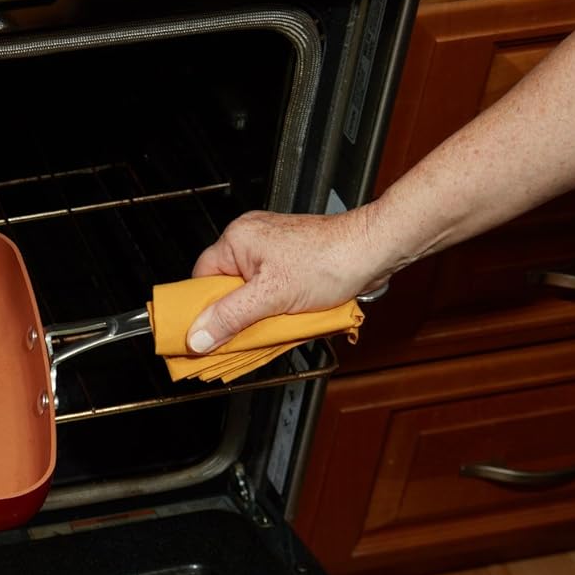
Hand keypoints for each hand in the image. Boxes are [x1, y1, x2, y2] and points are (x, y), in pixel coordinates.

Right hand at [185, 208, 391, 353]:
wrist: (375, 250)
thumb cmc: (331, 260)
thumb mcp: (271, 297)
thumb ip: (230, 317)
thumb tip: (198, 336)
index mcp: (237, 239)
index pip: (200, 279)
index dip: (202, 307)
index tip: (203, 332)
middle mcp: (250, 240)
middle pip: (224, 288)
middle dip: (234, 314)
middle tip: (243, 332)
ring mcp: (271, 250)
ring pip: (248, 292)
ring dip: (257, 314)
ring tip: (272, 323)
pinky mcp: (289, 262)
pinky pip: (268, 291)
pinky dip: (273, 308)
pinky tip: (285, 317)